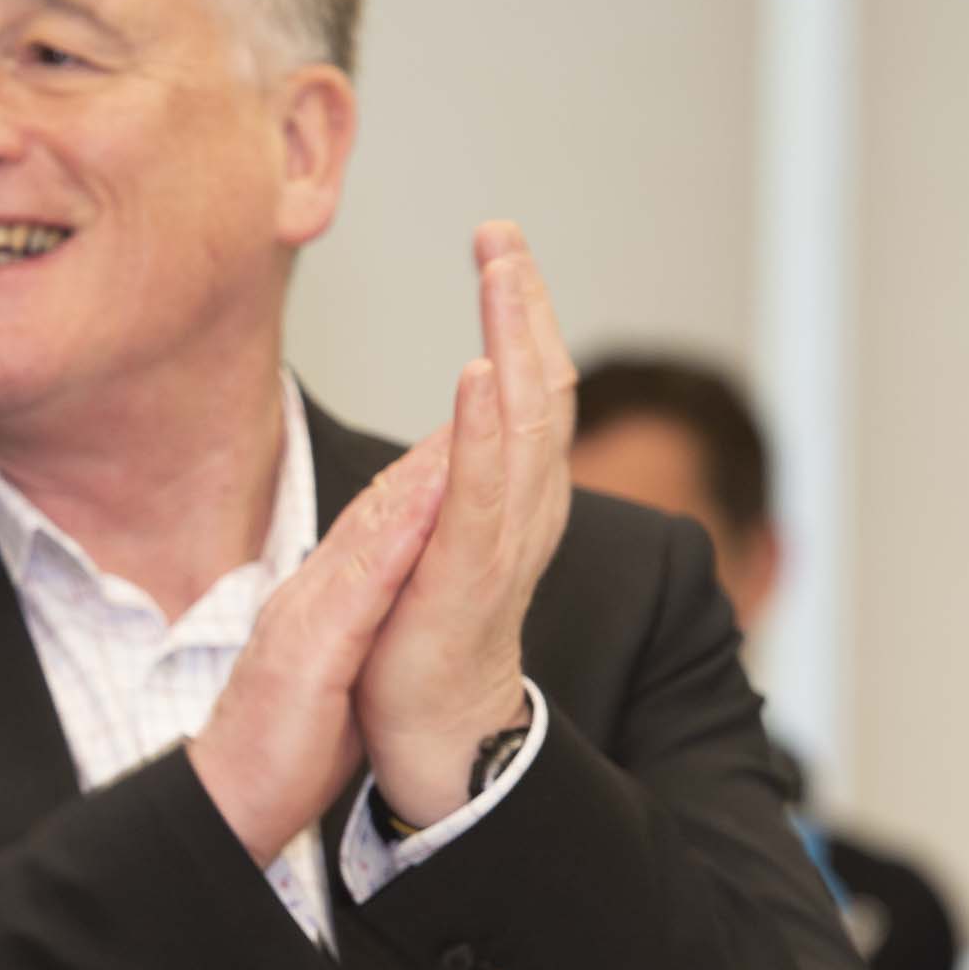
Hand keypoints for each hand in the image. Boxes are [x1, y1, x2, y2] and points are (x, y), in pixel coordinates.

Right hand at [185, 440, 454, 863]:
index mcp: (323, 600)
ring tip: (469, 414)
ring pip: (373, 528)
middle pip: (379, 506)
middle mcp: (312, 591)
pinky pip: (361, 586)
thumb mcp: (331, 672)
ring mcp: (308, 614)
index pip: (380, 524)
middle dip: (431, 447)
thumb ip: (354, 631)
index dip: (425, 472)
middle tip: (486, 383)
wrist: (230, 799)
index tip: (470, 429)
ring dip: (422, 471)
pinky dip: (397, 538)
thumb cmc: (285, 745)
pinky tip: (431, 502)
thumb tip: (383, 609)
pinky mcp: (311, 649)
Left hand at [356, 224, 573, 827]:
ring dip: (511, 340)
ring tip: (500, 272)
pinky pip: (479, 493)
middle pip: (538, 385)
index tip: (500, 244)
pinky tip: (475, 374)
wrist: (432, 735)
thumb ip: (467, 470)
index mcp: (520, 494)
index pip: (530, 384)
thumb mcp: (453, 529)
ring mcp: (499, 542)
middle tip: (501, 234)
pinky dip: (481, 430)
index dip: (523, 312)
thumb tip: (474, 399)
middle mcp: (525, 509)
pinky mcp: (462, 578)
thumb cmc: (430, 634)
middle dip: (523, 304)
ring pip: (521, 423)